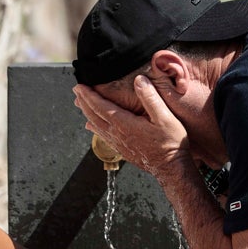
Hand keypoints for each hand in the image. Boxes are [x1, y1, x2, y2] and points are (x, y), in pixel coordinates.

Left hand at [73, 77, 191, 177]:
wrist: (170, 167)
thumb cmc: (170, 143)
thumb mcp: (164, 117)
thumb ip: (150, 98)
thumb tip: (139, 80)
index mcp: (124, 124)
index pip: (100, 107)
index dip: (88, 95)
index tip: (79, 86)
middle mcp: (117, 134)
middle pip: (94, 115)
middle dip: (84, 101)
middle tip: (77, 90)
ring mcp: (118, 143)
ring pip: (96, 126)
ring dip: (87, 113)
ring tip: (81, 104)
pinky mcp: (122, 149)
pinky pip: (102, 136)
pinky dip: (94, 127)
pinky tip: (91, 126)